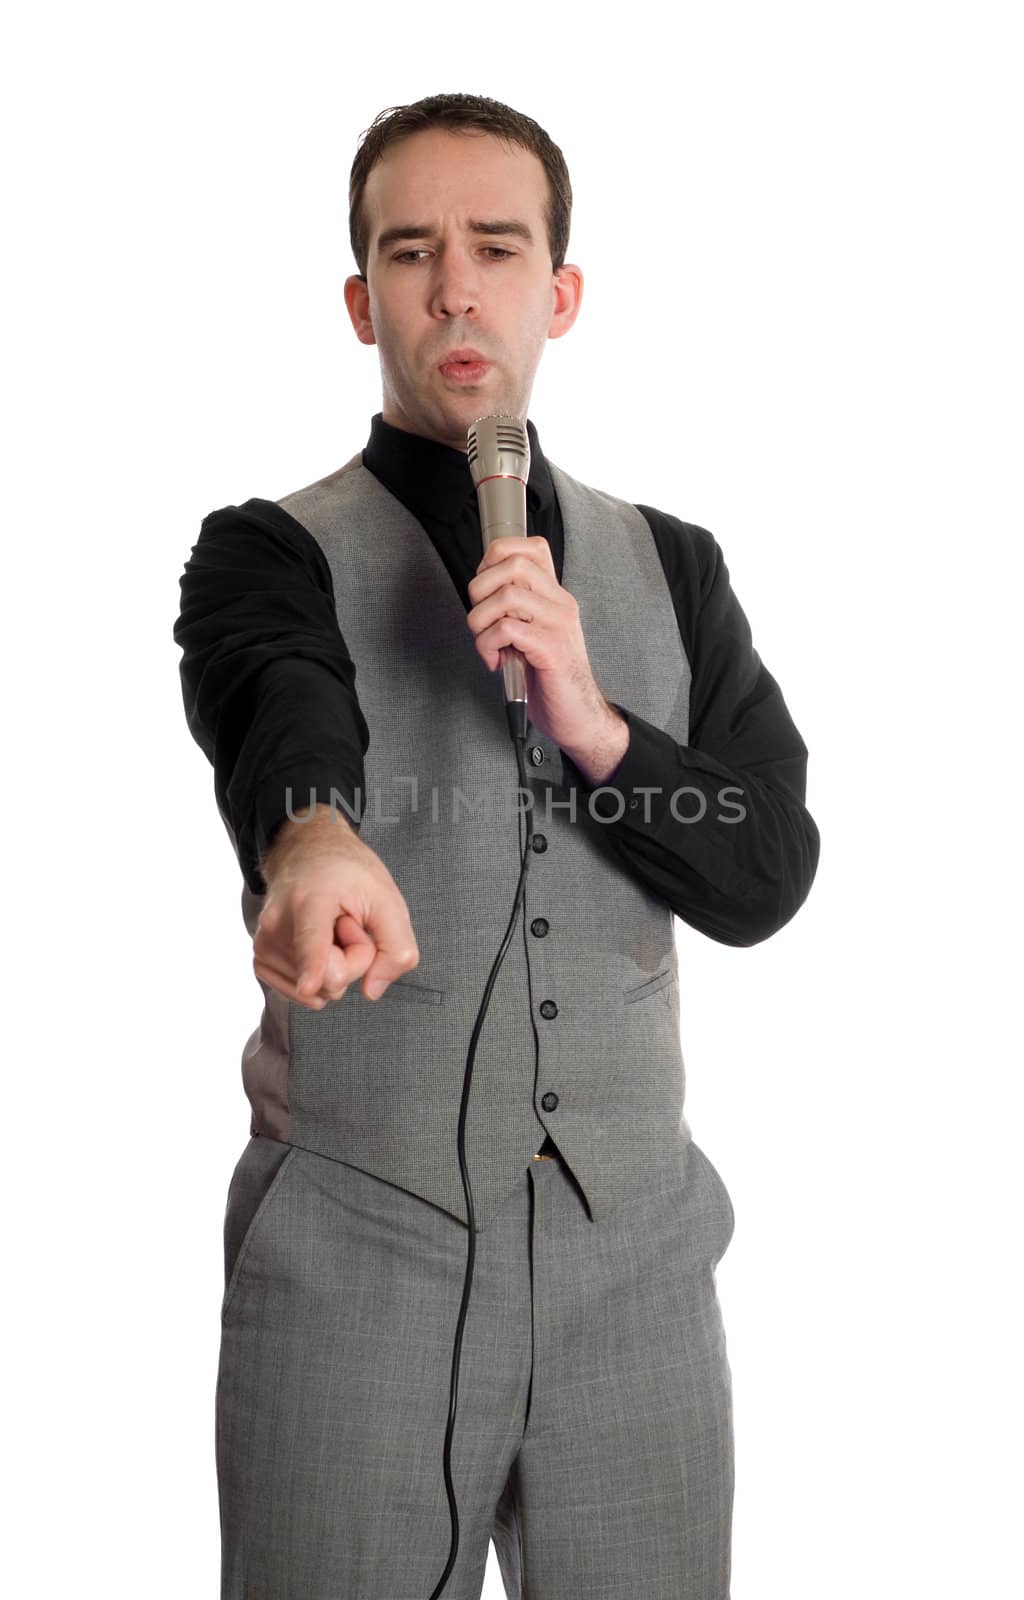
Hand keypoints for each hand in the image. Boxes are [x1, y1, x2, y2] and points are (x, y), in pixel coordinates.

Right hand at [252, 807, 419, 1009]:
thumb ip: (396, 947)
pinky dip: (317, 975)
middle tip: (347, 923)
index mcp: (311, 899)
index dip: (312, 966)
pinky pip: (301, 993)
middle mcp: (278, 923)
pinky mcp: (260, 960)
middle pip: (330, 978)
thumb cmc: (348, 876)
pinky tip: (316, 945)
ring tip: (329, 929)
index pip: (312, 940)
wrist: (307, 855)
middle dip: (352, 958)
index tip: (308, 986)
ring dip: (334, 965)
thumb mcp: (388, 901)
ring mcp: (263, 944)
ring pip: (317, 989)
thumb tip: (371, 991)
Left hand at [467, 537, 627, 776]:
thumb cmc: (550, 678)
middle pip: (513, 563)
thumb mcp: (531, 634)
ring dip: (480, 621)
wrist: (578, 716)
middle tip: (481, 618)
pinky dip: (488, 644)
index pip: (530, 547)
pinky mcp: (551, 648)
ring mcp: (558, 624)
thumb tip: (480, 592)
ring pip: (506, 595)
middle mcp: (560, 603)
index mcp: (554, 596)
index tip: (485, 589)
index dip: (495, 558)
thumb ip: (515, 611)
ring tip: (487, 644)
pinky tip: (495, 660)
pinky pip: (507, 629)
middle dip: (480, 589)